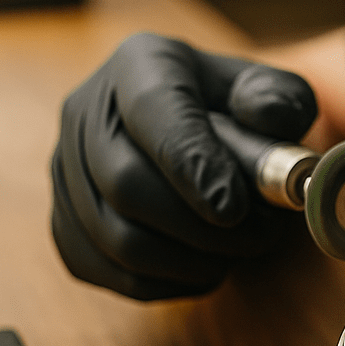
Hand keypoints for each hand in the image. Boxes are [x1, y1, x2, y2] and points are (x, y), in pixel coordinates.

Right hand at [51, 33, 315, 299]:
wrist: (207, 131)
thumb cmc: (244, 113)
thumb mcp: (275, 91)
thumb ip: (279, 99)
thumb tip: (265, 116)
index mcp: (140, 64)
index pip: (154, 111)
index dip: (192, 164)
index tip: (234, 208)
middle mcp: (87, 110)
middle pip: (125, 185)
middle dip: (201, 226)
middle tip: (260, 236)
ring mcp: (66, 168)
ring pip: (115, 237)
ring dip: (189, 259)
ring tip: (240, 251)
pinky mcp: (65, 220)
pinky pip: (104, 269)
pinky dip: (164, 282)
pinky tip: (205, 267)